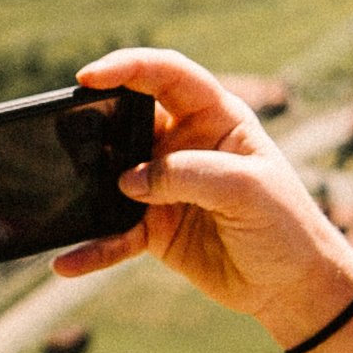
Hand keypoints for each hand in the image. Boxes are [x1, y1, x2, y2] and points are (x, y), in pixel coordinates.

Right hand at [63, 48, 352, 345]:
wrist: (293, 286)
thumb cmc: (285, 224)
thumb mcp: (247, 190)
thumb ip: (188, 175)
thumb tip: (126, 181)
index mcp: (215, 117)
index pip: (166, 75)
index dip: (128, 67)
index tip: (90, 77)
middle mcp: (184, 145)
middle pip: (128, 121)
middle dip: (94, 123)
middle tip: (64, 132)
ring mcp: (166, 188)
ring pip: (112, 178)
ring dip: (85, 187)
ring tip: (59, 197)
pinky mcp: (156, 229)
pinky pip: (114, 234)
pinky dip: (93, 247)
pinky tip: (68, 262)